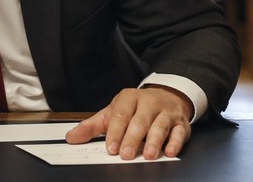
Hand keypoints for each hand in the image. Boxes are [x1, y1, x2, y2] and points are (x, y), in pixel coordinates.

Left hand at [65, 86, 192, 159]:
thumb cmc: (135, 108)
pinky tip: (169, 152)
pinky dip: (175, 142)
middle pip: (140, 121)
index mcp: (129, 98)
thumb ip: (92, 126)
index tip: (110, 147)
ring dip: (154, 141)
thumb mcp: (112, 112)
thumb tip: (72, 137)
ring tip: (148, 155)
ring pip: (160, 126)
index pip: (121, 115)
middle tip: (126, 154)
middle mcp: (149, 103)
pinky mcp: (181, 123)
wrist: (166, 97)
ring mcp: (166, 112)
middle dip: (133, 139)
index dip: (115, 132)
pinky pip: (179, 132)